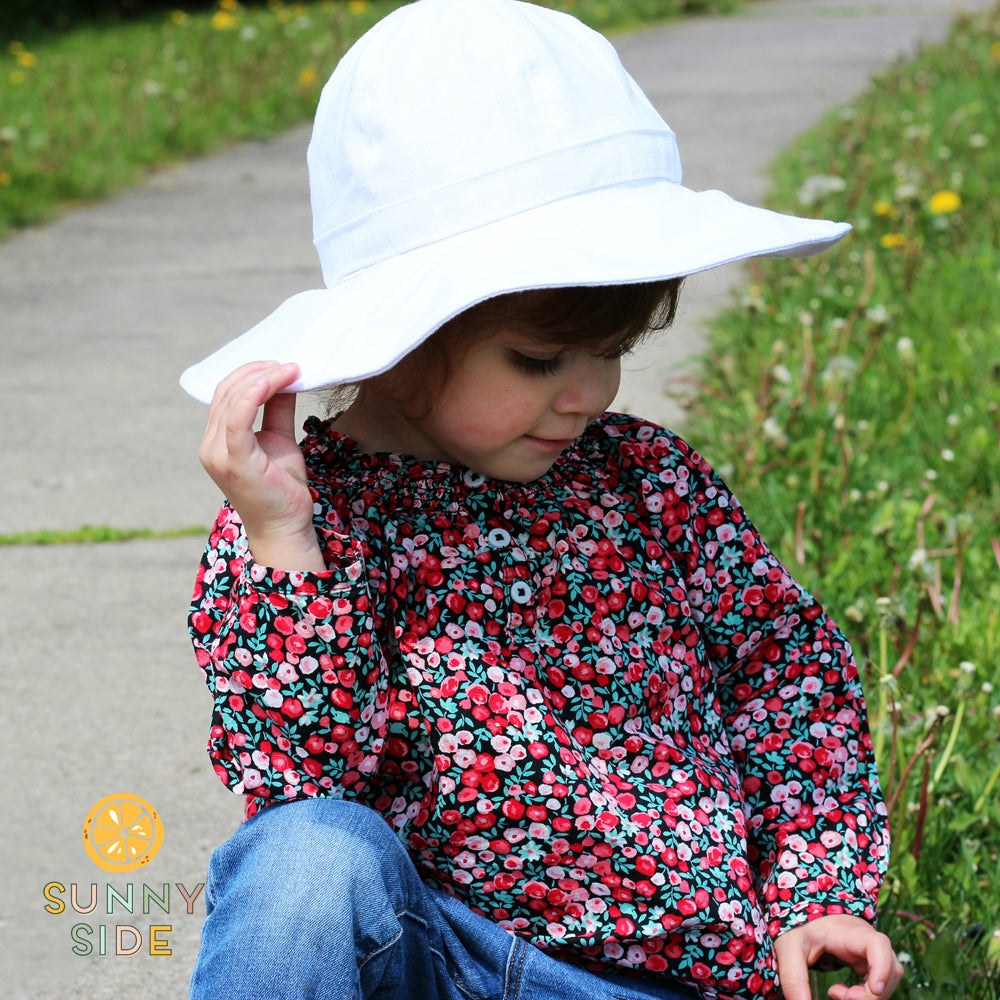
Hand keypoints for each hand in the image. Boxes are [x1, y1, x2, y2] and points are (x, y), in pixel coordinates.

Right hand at [200, 361, 325, 571]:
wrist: (285, 526)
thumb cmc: (282, 488)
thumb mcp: (281, 439)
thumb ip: (278, 409)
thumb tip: (286, 377)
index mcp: (217, 440)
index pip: (226, 394)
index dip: (251, 373)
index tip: (281, 364)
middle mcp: (210, 445)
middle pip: (227, 391)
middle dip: (259, 371)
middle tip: (290, 364)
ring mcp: (217, 453)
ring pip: (232, 399)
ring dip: (263, 378)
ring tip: (291, 370)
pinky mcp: (234, 460)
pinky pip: (238, 418)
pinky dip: (254, 394)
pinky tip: (273, 381)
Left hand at [774, 914, 902, 999]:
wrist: (804, 915)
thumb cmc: (798, 927)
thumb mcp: (789, 949)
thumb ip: (794, 978)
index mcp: (847, 932)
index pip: (878, 944)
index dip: (883, 968)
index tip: (874, 989)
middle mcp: (865, 940)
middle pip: (891, 969)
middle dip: (871, 994)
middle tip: (842, 997)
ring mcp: (870, 951)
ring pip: (888, 980)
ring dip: (868, 996)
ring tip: (837, 994)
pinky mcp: (868, 962)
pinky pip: (878, 983)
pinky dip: (865, 995)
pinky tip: (842, 993)